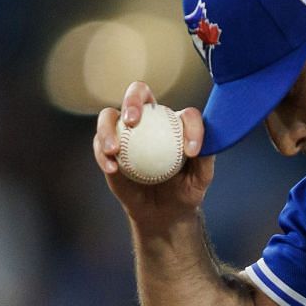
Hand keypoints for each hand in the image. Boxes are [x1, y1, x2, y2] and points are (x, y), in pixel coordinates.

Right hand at [91, 82, 213, 227]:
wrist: (164, 212)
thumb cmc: (185, 191)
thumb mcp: (200, 179)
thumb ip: (205, 159)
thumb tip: (198, 146)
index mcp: (176, 122)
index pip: (185, 114)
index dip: (191, 126)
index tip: (191, 152)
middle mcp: (149, 119)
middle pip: (138, 93)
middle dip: (133, 98)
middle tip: (133, 119)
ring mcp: (125, 132)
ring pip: (109, 115)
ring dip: (107, 127)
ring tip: (114, 148)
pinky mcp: (108, 149)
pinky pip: (100, 145)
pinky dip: (102, 154)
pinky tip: (112, 168)